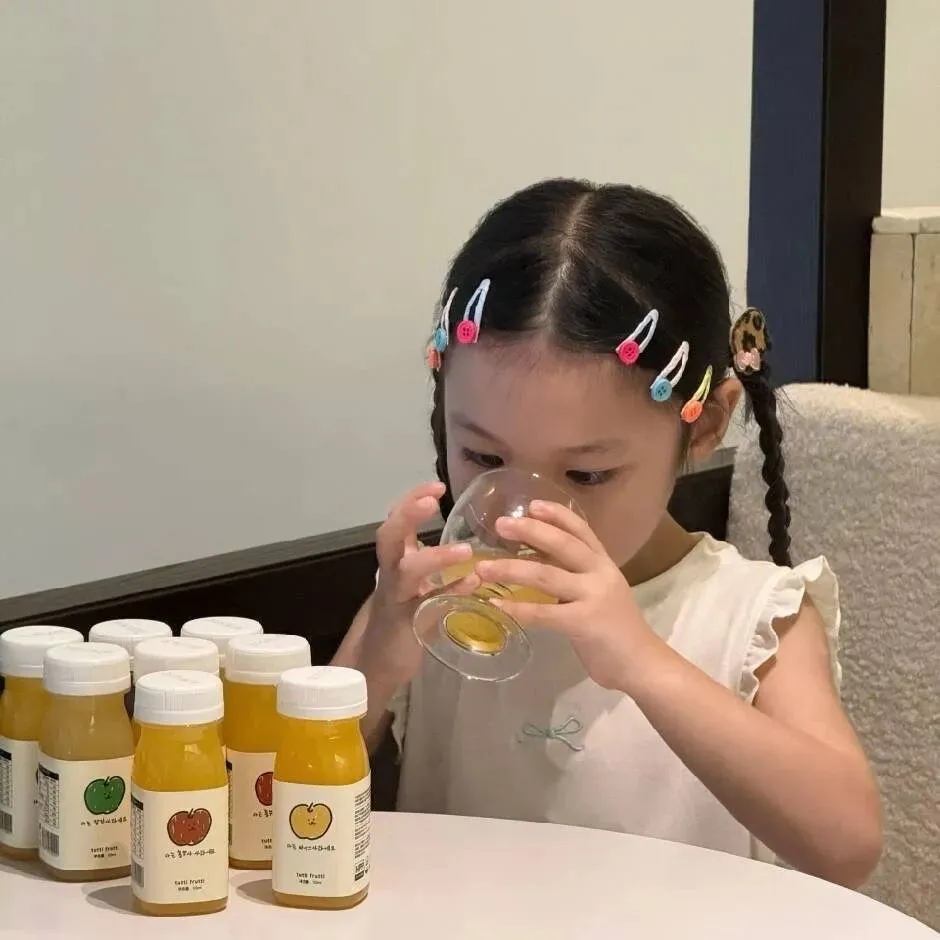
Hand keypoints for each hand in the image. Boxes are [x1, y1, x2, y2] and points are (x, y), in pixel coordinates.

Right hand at [361, 482, 480, 685]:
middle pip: (389, 537)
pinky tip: (471, 586)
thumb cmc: (402, 615)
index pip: (398, 519)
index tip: (437, 486)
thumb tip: (469, 541)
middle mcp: (391, 573)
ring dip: (434, 557)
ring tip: (465, 550)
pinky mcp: (405, 625)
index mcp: (395, 558)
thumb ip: (434, 560)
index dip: (412, 499)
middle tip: (432, 500)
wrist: (376, 660)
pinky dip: (449, 595)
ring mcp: (395, 598)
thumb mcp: (415, 581)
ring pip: (407, 571)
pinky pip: (426, 607)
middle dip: (408, 515)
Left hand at [474, 501, 663, 691]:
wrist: (642, 664)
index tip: (531, 504)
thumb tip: (536, 557)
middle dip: (530, 531)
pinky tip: (497, 605)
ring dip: (511, 569)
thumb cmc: (616, 629)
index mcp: (604, 564)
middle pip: (562, 545)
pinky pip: (544, 613)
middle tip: (500, 524)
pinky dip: (518, 607)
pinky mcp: (584, 623)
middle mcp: (601, 574)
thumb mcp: (599, 591)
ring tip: (482, 567)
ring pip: (546, 575)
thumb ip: (575, 573)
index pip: (581, 530)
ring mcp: (594, 597)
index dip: (557, 515)